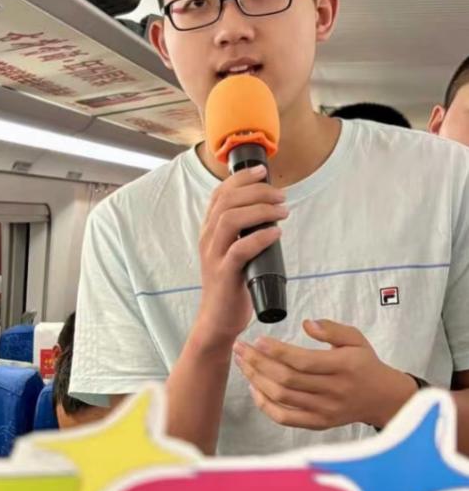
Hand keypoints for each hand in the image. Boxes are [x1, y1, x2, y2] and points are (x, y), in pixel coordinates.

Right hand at [195, 164, 288, 347]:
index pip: (219, 193)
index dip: (241, 178)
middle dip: (256, 191)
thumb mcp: (234, 250)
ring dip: (259, 210)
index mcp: (209, 230)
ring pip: (230, 220)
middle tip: (281, 195)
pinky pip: (239, 249)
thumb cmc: (231, 283)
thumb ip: (245, 231)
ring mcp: (214, 256)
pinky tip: (275, 233)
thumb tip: (271, 210)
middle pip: (226, 201)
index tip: (263, 171)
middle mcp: (208, 238)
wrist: (218, 320)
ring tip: (282, 211)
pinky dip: (259, 237)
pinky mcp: (224, 275)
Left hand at [234, 319, 416, 429]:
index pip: (302, 361)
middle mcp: (332, 391)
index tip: (258, 340)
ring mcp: (324, 411)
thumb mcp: (355, 338)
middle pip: (286, 380)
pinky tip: (254, 387)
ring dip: (256, 379)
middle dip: (258, 362)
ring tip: (242, 362)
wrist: (381, 398)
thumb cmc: (364, 364)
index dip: (277, 351)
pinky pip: (285, 418)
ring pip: (282, 398)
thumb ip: (332, 329)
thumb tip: (307, 324)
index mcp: (342, 367)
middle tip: (240, 347)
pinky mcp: (318, 423)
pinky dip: (265, 405)